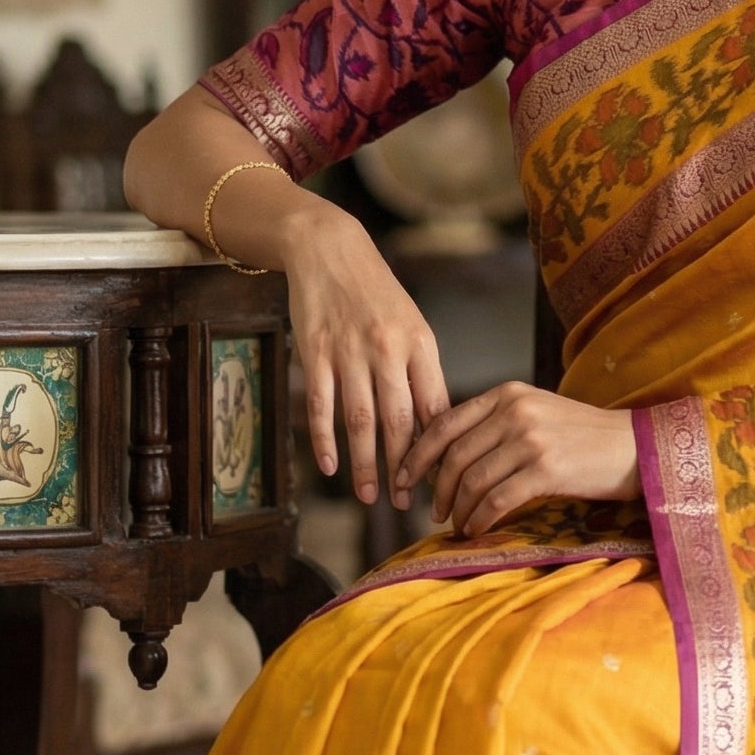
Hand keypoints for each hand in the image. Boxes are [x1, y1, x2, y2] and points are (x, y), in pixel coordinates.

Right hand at [282, 208, 449, 506]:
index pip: (434, 408)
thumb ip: (423, 376)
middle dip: (403, 468)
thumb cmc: (378, 298)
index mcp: (421, 346)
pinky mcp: (315, 352)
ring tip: (368, 498)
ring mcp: (349, 351)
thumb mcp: (413, 329)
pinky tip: (330, 467)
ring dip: (365, 464)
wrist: (331, 251)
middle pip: (399, 421)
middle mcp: (388, 349)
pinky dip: (325, 439)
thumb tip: (436, 431)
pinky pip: (322, 404)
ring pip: (360, 420)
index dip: (437, 451)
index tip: (439, 483)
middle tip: (403, 504)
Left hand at [400, 382, 639, 534]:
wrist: (635, 447)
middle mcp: (515, 412)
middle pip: (454, 455)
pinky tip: (478, 529)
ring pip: (472, 480)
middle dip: (437, 489)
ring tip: (459, 524)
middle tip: (436, 511)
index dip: (418, 454)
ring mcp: (531, 439)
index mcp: (507, 394)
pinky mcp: (546, 470)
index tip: (406, 477)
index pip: (445, 423)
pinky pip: (496, 500)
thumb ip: (496, 424)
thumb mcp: (536, 413)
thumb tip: (448, 457)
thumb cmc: (584, 437)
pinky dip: (480, 519)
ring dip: (459, 509)